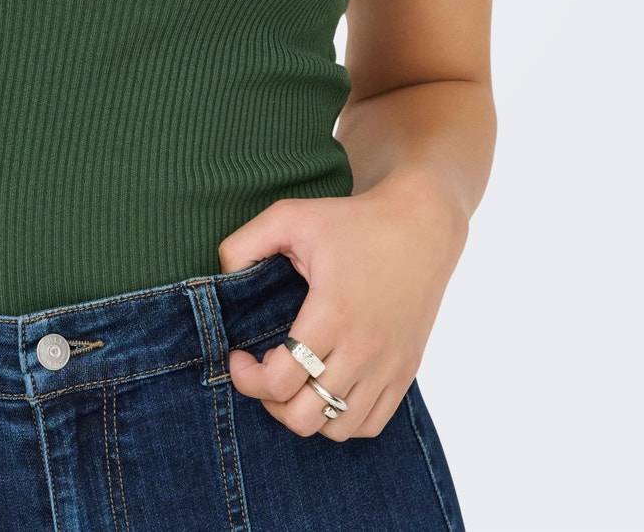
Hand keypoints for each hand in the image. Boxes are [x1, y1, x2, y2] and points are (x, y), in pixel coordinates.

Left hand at [217, 175, 467, 440]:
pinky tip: (327, 386)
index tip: (239, 355)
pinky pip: (369, 424)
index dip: (247, 378)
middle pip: (304, 416)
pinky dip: (342, 419)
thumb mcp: (291, 215)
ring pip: (336, 428)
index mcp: (332, 315)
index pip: (280, 381)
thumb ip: (244, 242)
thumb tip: (222, 276)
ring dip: (306, 412)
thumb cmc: (353, 221)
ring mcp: (388, 366)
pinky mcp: (405, 372)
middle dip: (271, 400)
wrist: (421, 226)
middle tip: (266, 369)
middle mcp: (363, 349)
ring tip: (296, 380)